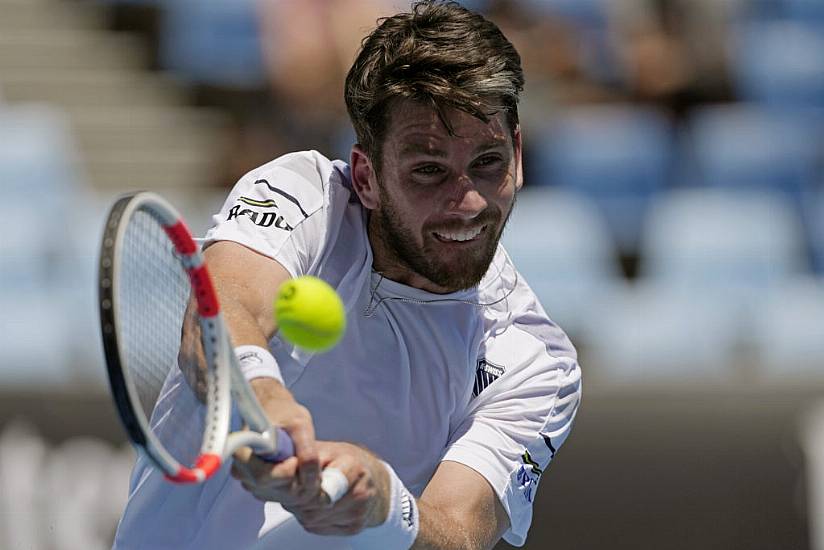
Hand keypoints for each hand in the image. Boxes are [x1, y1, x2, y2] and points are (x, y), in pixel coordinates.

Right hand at [232, 378, 320, 502]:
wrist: (274, 410)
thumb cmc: (284, 413)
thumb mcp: (300, 425)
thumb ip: (306, 449)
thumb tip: (311, 476)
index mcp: (243, 452)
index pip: (264, 476)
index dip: (286, 472)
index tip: (296, 460)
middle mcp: (241, 470)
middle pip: (273, 489)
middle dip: (298, 482)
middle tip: (312, 466)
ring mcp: (249, 481)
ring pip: (279, 496)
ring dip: (300, 486)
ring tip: (307, 465)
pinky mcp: (259, 487)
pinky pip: (282, 496)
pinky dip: (296, 488)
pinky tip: (302, 471)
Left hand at [233, 440, 391, 535]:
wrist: (370, 478)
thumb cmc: (344, 460)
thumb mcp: (326, 449)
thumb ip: (307, 457)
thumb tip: (284, 464)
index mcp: (353, 466)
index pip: (319, 485)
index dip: (301, 485)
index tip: (294, 479)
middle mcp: (360, 492)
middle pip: (313, 504)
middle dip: (298, 497)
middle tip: (297, 487)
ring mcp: (359, 512)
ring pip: (313, 518)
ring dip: (302, 509)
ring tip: (307, 494)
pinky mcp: (355, 527)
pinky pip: (320, 528)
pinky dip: (312, 518)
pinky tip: (317, 505)